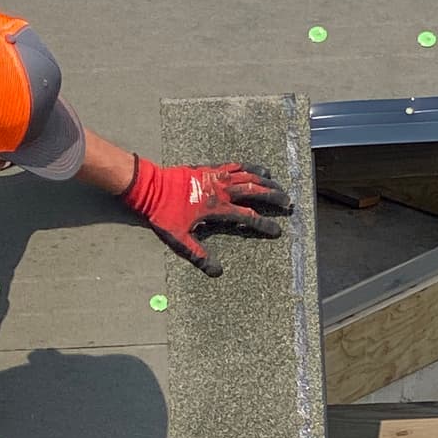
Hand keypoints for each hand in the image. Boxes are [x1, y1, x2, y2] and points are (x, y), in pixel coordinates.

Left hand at [121, 156, 290, 276]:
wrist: (149, 187)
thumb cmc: (163, 213)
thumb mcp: (179, 238)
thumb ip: (198, 254)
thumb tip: (216, 271)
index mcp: (217, 208)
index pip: (248, 217)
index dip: (264, 224)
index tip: (277, 230)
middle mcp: (221, 190)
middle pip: (255, 191)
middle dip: (274, 197)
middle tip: (288, 203)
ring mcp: (216, 176)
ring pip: (248, 175)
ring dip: (266, 181)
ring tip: (279, 186)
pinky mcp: (209, 168)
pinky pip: (235, 165)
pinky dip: (249, 167)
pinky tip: (258, 169)